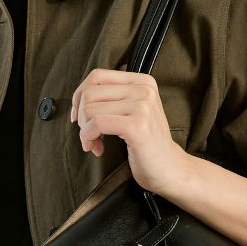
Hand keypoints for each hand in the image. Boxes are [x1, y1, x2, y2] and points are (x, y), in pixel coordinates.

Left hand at [69, 69, 192, 200]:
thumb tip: (78, 97)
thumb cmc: (146, 144)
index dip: (80, 96)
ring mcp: (142, 106)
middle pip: (90, 93)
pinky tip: (97, 149)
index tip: (79, 117)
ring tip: (95, 144)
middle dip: (82, 117)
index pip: (97, 76)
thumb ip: (111, 99)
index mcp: (142, 81)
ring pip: (90, 109)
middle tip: (89, 136)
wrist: (168, 169)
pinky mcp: (137, 125)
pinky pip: (97, 124)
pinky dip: (89, 138)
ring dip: (85, 131)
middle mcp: (144, 89)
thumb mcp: (132, 112)